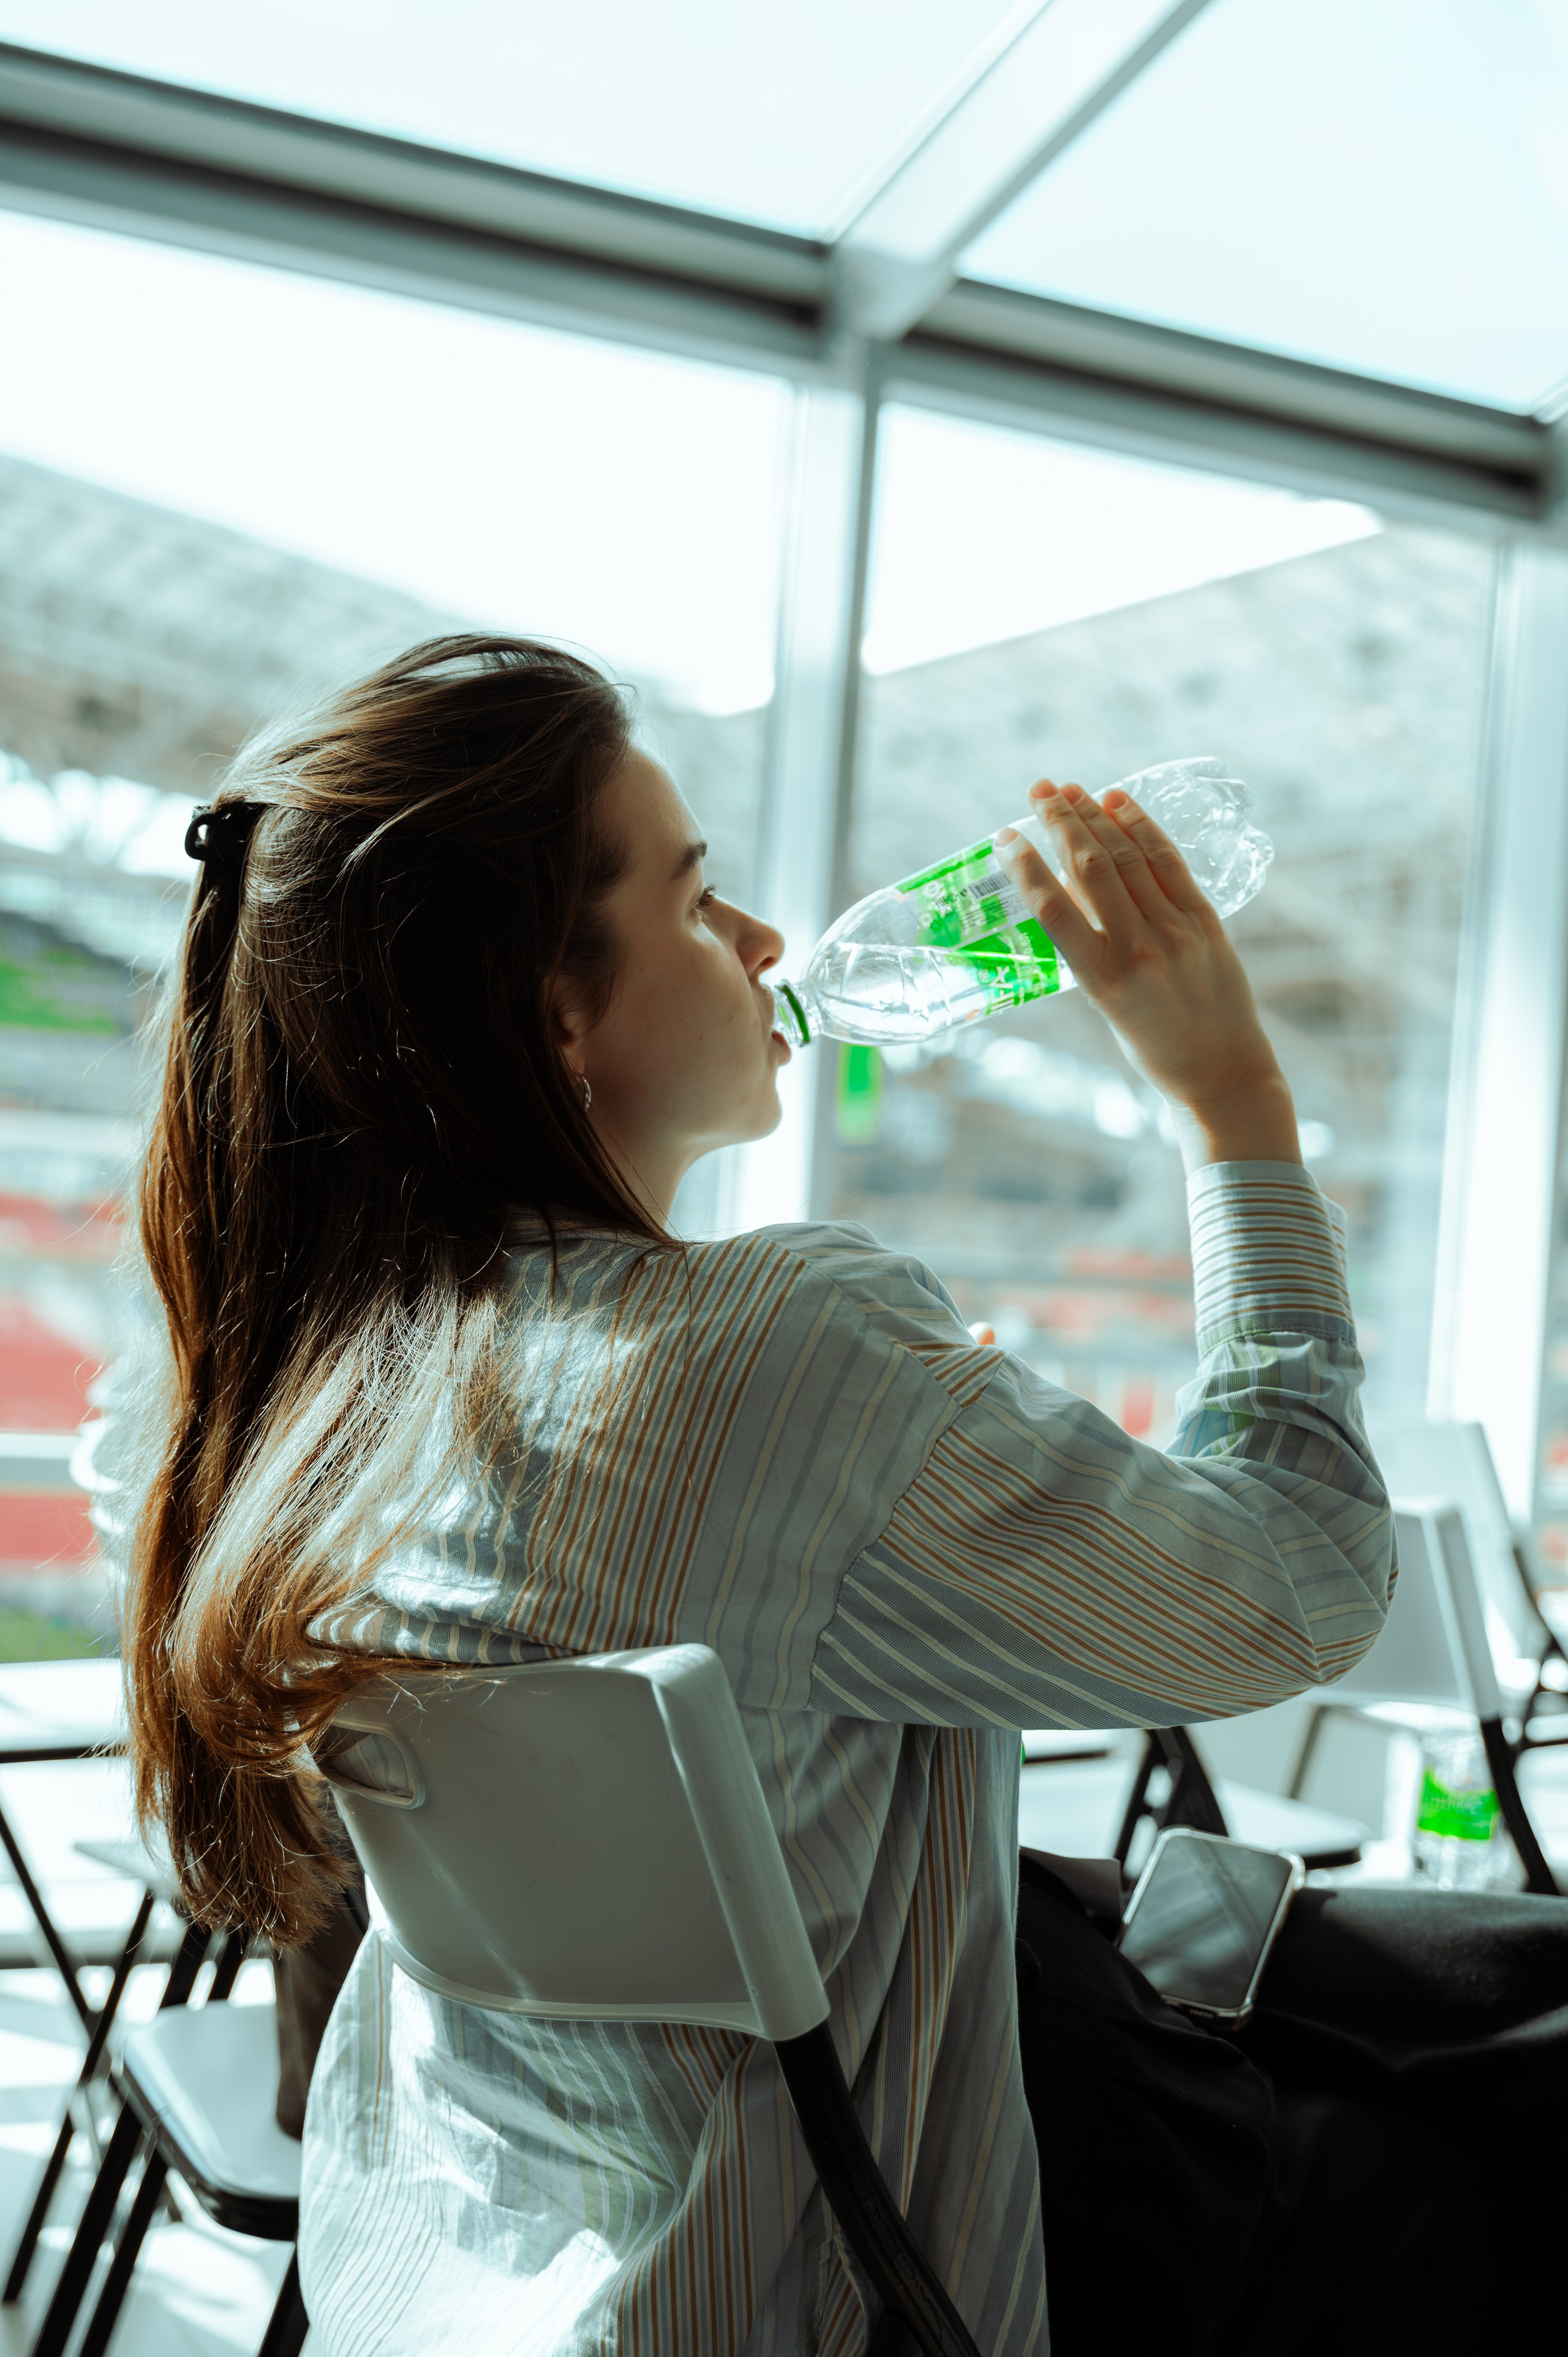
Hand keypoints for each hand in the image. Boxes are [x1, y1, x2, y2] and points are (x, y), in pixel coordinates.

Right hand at [995, 780, 1299, 1170]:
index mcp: (1102, 982)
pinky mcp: (1206, 921)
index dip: (1026, 868)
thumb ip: (1092, 949)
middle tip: (1039, 789)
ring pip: (1129, 859)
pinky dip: (1142, 828)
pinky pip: (1169, 863)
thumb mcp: (1107, 1005)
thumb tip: (1069, 885)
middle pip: (1093, 870)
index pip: (1054, 912)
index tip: (1005, 836)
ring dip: (1096, 817)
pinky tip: (1120, 802)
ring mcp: (1177, 932)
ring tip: (1071, 789)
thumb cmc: (1154, 1046)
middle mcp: (1138, 951)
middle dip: (1062, 823)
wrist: (1223, 1073)